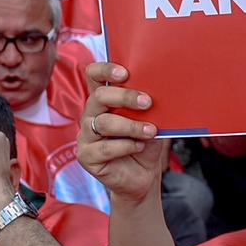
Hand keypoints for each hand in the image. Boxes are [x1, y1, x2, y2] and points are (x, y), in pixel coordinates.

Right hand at [76, 62, 169, 206]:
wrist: (144, 175)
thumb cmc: (145, 142)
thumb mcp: (150, 119)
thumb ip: (148, 105)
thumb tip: (159, 90)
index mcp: (104, 100)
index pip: (94, 75)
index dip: (105, 70)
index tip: (125, 73)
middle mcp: (91, 114)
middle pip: (99, 96)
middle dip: (125, 97)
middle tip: (147, 102)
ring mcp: (86, 135)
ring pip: (104, 123)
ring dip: (131, 126)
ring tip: (150, 131)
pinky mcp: (86, 156)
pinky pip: (104, 148)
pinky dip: (126, 146)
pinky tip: (139, 147)